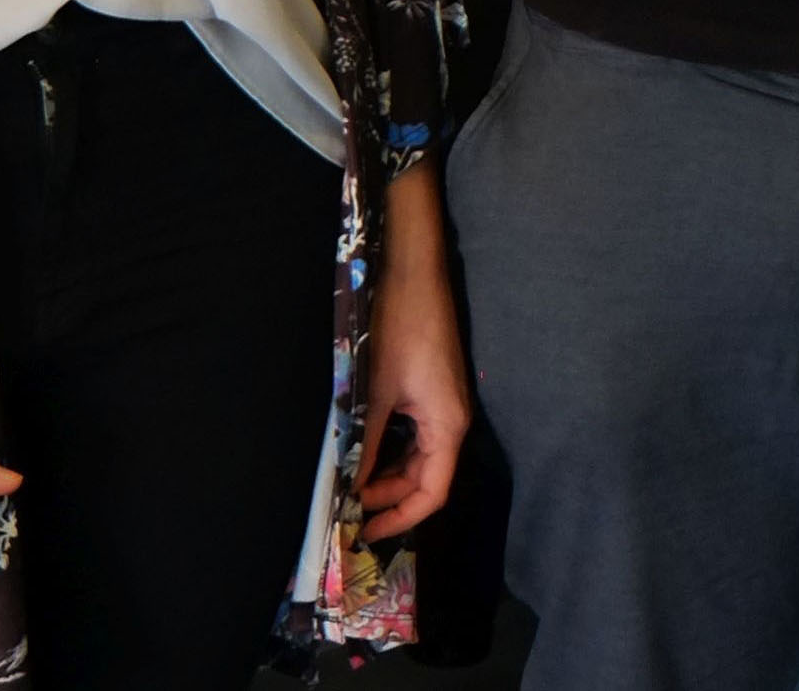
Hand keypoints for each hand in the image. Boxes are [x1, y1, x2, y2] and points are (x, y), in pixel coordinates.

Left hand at [357, 168, 469, 544]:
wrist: (412, 266)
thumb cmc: (398, 326)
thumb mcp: (375, 389)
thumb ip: (364, 441)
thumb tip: (347, 487)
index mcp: (448, 425)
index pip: (433, 493)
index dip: (402, 518)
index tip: (368, 532)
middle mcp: (450, 418)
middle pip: (427, 477)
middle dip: (390, 497)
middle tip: (350, 510)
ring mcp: (441, 401)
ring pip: (418, 455)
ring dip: (387, 472)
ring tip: (350, 484)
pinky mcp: (429, 384)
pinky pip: (413, 431)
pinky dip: (389, 446)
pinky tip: (360, 447)